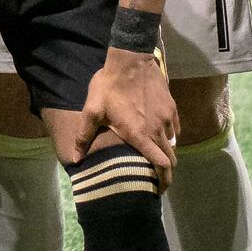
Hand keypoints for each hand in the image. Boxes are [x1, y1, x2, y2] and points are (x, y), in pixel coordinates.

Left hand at [78, 45, 177, 177]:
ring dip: (167, 154)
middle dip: (167, 174)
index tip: (157, 190)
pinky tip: (161, 136)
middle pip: (171, 159)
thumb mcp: (92, 110)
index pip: (160, 165)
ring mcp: (167, 119)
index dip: (163, 180)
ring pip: (173, 144)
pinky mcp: (172, 108)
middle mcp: (157, 130)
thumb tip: (75, 158)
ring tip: (157, 158)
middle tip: (159, 182)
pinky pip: (175, 130)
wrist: (130, 60)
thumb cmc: (109, 86)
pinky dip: (170, 137)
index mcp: (140, 135)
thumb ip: (84, 136)